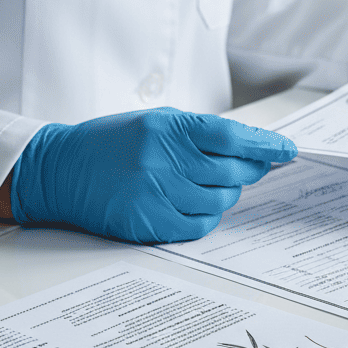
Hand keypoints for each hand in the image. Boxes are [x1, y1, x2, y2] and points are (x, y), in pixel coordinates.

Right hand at [11, 108, 296, 243]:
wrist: (60, 169)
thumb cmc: (114, 143)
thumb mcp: (155, 122)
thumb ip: (201, 133)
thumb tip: (254, 149)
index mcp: (167, 128)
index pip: (231, 136)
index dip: (264, 144)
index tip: (287, 150)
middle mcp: (162, 159)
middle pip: (232, 172)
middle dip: (247, 171)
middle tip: (247, 169)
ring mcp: (155, 193)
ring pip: (219, 201)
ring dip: (222, 194)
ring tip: (202, 184)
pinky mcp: (147, 222)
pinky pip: (200, 226)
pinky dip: (205, 217)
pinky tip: (192, 204)